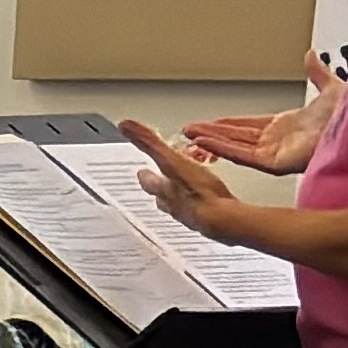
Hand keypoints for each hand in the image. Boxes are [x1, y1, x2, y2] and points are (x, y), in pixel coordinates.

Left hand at [117, 118, 256, 233]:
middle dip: (162, 188)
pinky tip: (214, 204)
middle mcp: (174, 205)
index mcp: (162, 190)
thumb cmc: (196, 192)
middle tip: (163, 181)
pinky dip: (206, 206)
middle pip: (162, 197)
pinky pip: (205, 213)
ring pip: (181, 206)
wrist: (222, 221)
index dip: (144, 175)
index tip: (141, 171)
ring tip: (188, 191)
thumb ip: (149, 142)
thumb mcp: (171, 160)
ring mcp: (193, 215)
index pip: (147, 181)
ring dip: (182, 198)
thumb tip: (125, 126)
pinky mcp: (212, 221)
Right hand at [185, 74, 334, 177]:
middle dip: (212, 133)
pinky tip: (207, 142)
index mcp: (290, 127)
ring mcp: (277, 153)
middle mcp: (280, 142)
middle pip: (237, 138)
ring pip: (235, 147)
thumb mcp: (332, 88)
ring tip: (189, 136)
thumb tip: (313, 56)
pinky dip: (223, 149)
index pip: (250, 126)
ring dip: (211, 141)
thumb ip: (318, 73)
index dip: (228, 124)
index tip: (210, 123)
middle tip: (189, 130)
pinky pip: (244, 156)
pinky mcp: (277, 163)